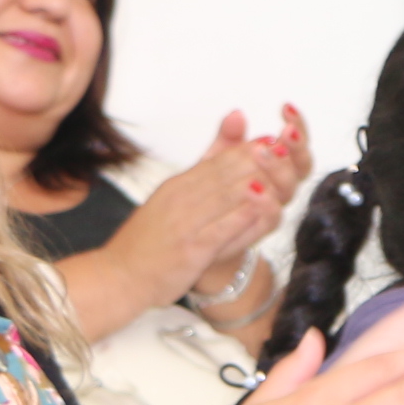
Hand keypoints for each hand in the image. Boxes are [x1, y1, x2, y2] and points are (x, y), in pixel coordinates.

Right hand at [152, 108, 300, 290]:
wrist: (120, 275)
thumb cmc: (149, 240)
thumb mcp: (172, 198)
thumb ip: (203, 170)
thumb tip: (227, 129)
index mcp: (179, 186)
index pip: (219, 161)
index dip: (248, 149)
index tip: (273, 141)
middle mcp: (182, 199)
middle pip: (226, 173)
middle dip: (257, 160)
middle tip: (284, 149)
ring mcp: (186, 224)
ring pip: (225, 197)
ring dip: (255, 183)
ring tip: (279, 171)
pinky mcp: (190, 249)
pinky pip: (219, 230)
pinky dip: (240, 217)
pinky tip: (260, 208)